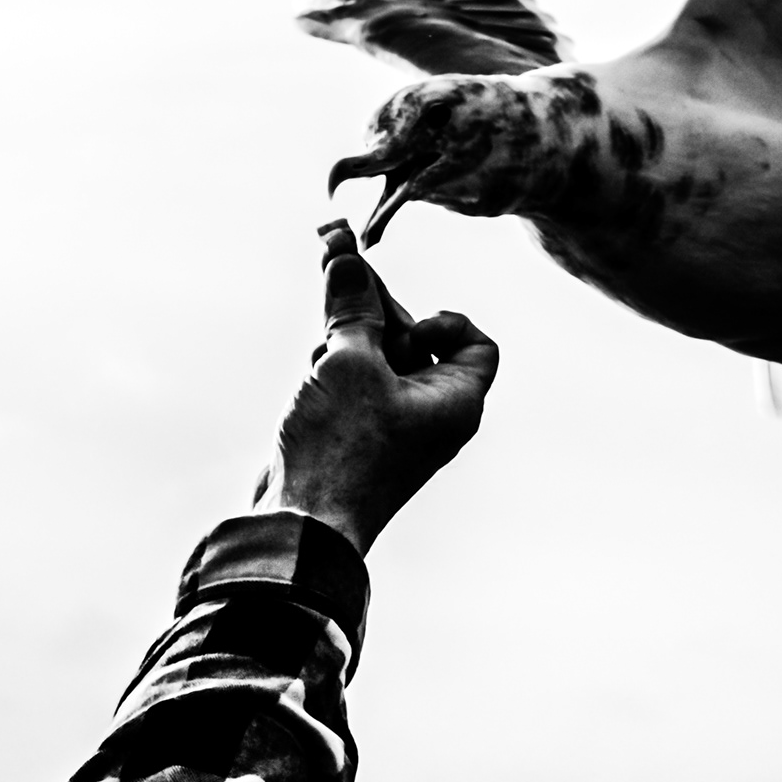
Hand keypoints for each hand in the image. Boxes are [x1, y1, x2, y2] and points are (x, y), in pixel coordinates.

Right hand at [257, 222, 497, 550]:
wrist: (301, 522)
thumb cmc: (340, 448)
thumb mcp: (349, 362)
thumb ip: (352, 308)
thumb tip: (347, 258)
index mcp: (456, 402)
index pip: (479, 346)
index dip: (448, 322)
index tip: (410, 327)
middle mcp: (431, 415)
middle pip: (416, 342)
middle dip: (376, 309)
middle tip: (338, 261)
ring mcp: (391, 427)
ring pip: (378, 361)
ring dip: (349, 336)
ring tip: (323, 324)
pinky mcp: (355, 436)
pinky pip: (354, 386)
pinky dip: (335, 368)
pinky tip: (312, 365)